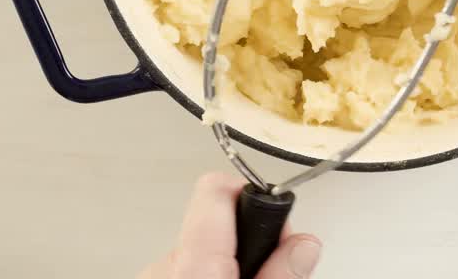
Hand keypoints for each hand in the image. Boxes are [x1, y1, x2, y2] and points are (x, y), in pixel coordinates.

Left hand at [139, 173, 321, 278]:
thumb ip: (281, 273)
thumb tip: (304, 243)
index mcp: (194, 264)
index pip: (217, 188)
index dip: (254, 196)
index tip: (276, 222)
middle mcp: (164, 264)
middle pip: (217, 221)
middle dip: (249, 240)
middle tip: (270, 269)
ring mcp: (153, 274)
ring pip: (201, 247)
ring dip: (228, 261)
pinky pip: (184, 264)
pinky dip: (207, 273)